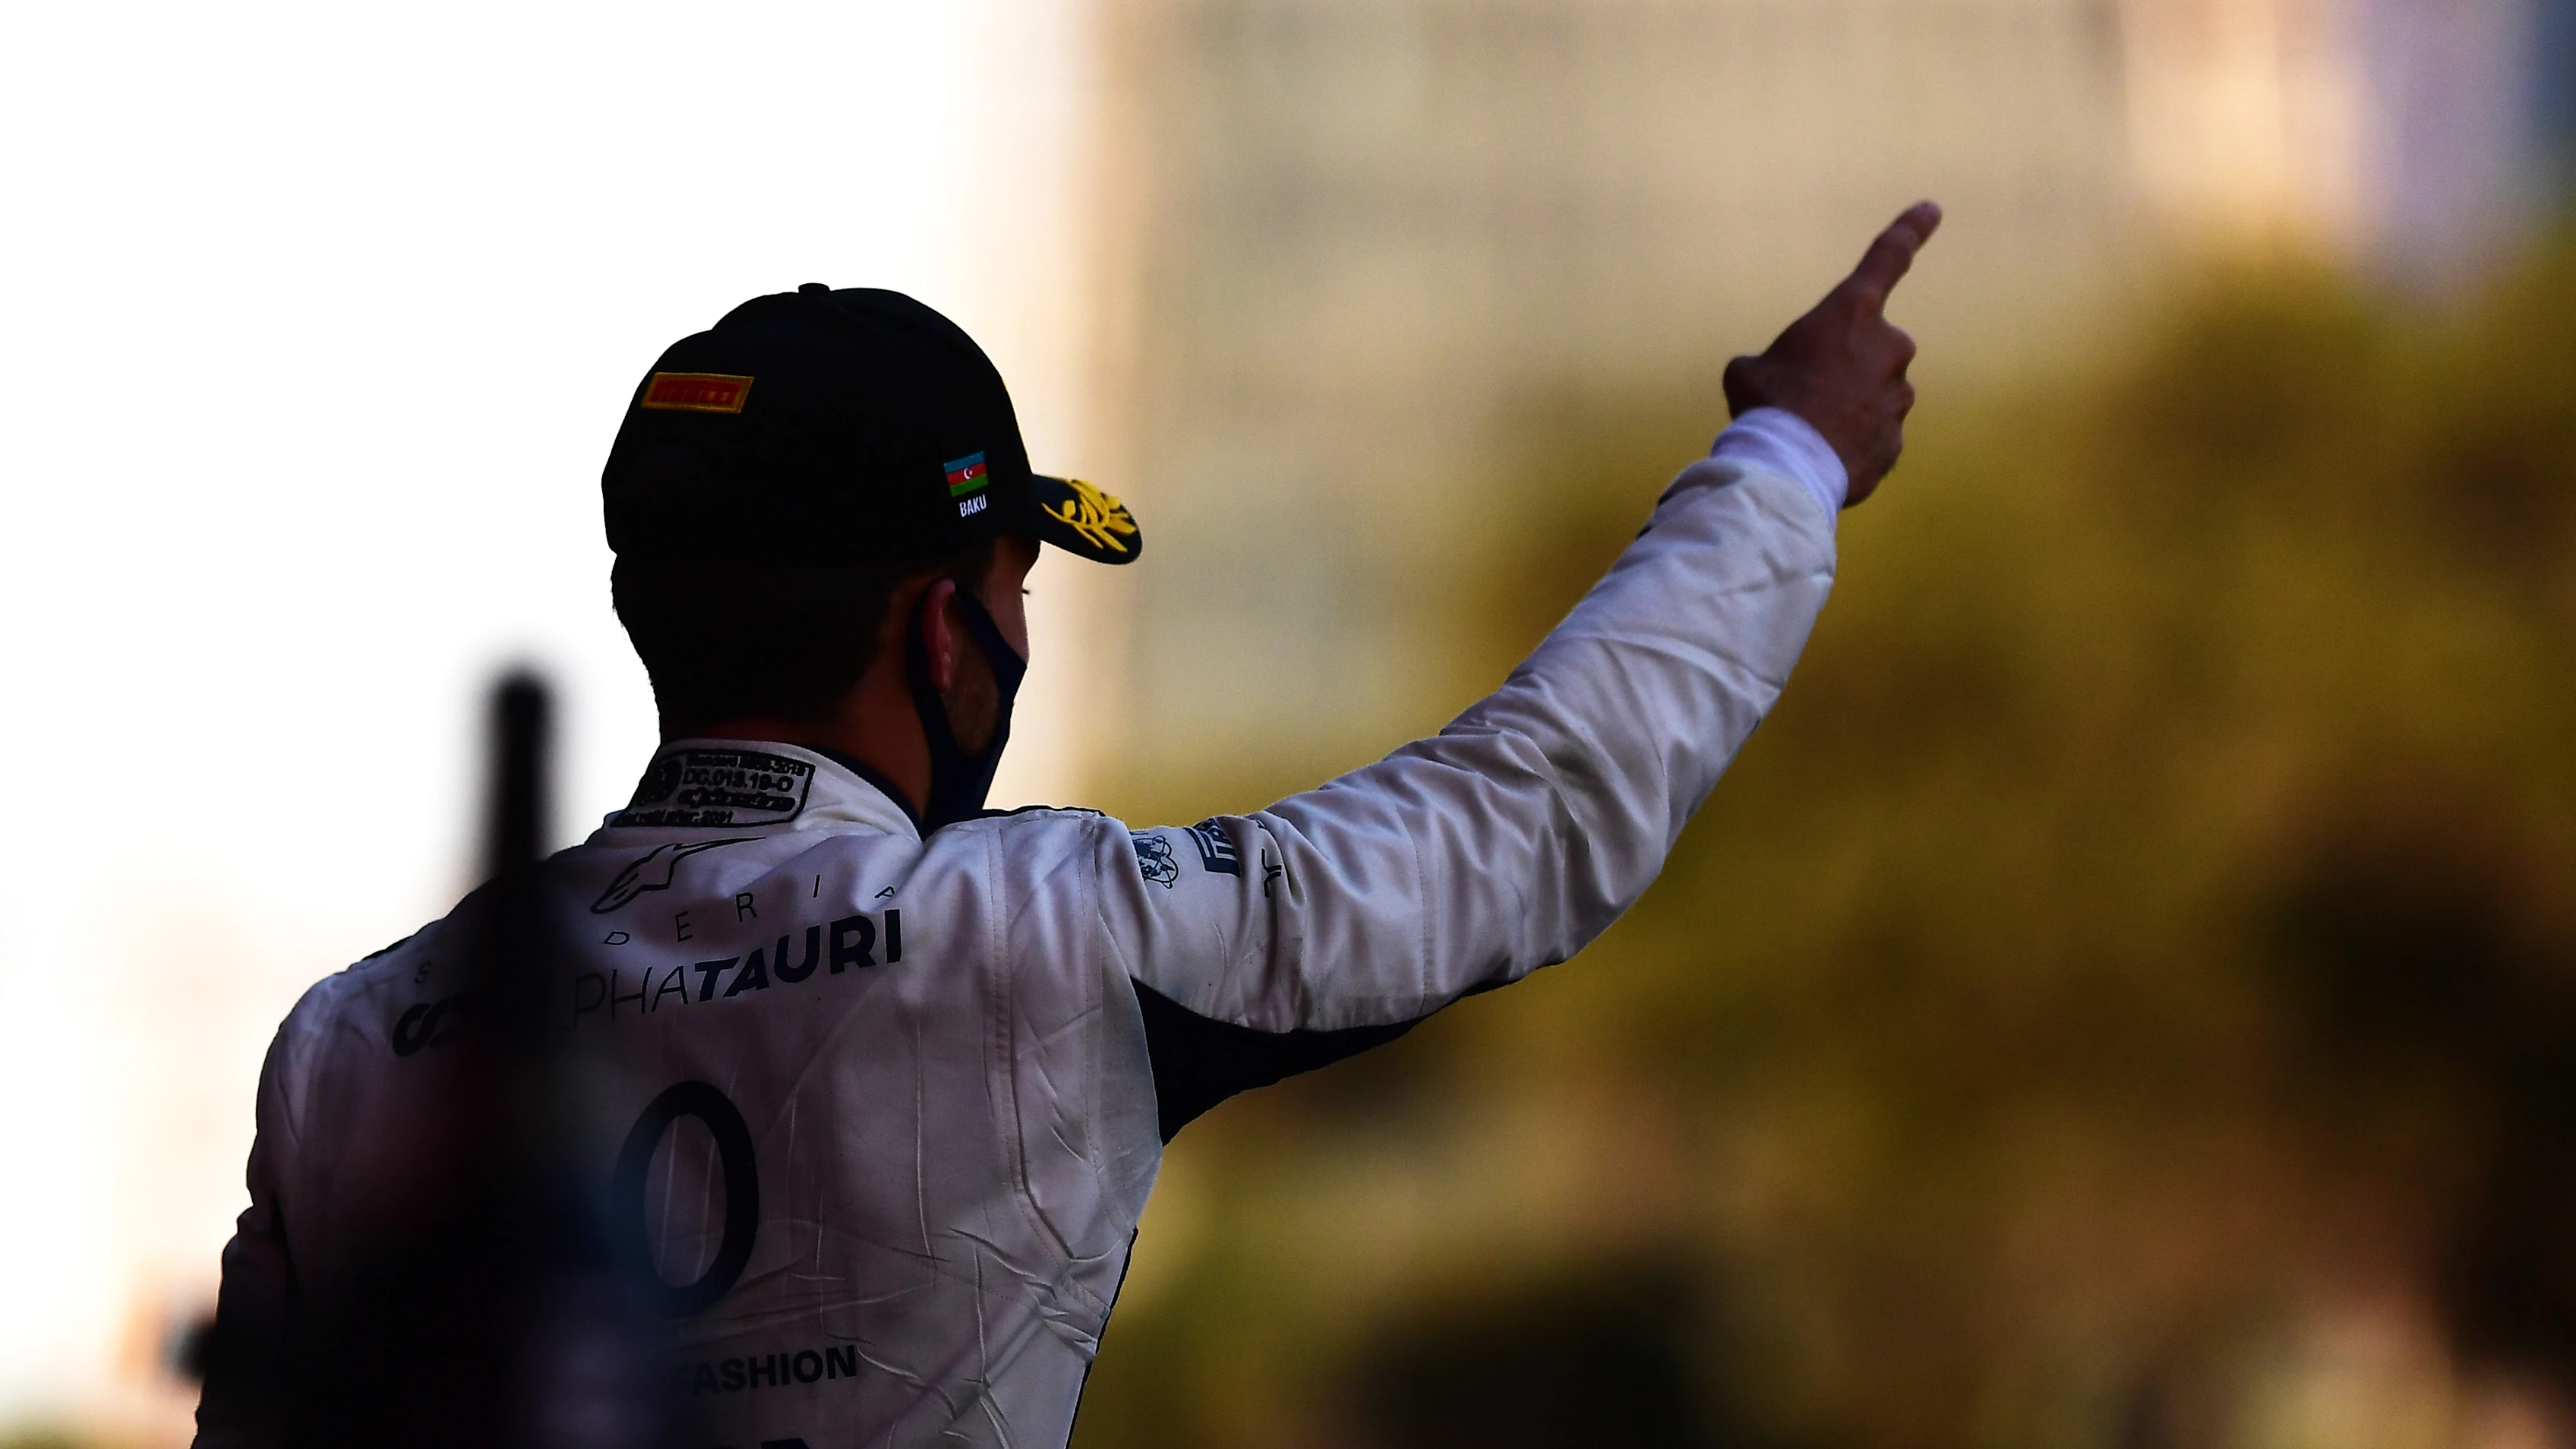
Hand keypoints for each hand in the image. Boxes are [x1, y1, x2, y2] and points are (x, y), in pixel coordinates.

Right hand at [1723, 201, 1940, 507]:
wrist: (1788, 467)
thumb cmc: (1767, 405)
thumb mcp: (1750, 369)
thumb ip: (1777, 361)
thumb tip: (1777, 378)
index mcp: (1851, 314)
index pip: (1887, 259)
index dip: (1909, 230)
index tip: (1932, 209)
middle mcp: (1888, 348)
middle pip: (1873, 348)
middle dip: (1848, 366)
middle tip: (1809, 393)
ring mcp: (1898, 397)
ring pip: (1876, 395)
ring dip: (1850, 407)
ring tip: (1810, 432)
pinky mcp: (1896, 441)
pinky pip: (1874, 436)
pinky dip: (1852, 443)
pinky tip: (1823, 455)